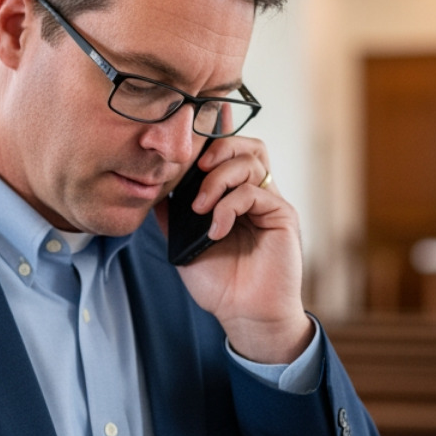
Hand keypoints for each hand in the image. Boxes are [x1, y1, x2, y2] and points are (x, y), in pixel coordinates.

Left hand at [154, 136, 313, 362]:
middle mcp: (257, 195)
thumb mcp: (184, 245)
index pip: (231, 153)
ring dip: (218, 178)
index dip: (217, 133)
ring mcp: (271, 203)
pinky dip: (229, 207)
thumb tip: (153, 189)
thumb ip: (172, 216)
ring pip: (251, 162)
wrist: (245, 315)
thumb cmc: (221, 285)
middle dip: (219, 146)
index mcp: (236, 197)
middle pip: (248, 146)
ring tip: (200, 207)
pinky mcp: (282, 216)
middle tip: (196, 168)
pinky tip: (216, 230)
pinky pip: (254, 193)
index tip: (196, 120)